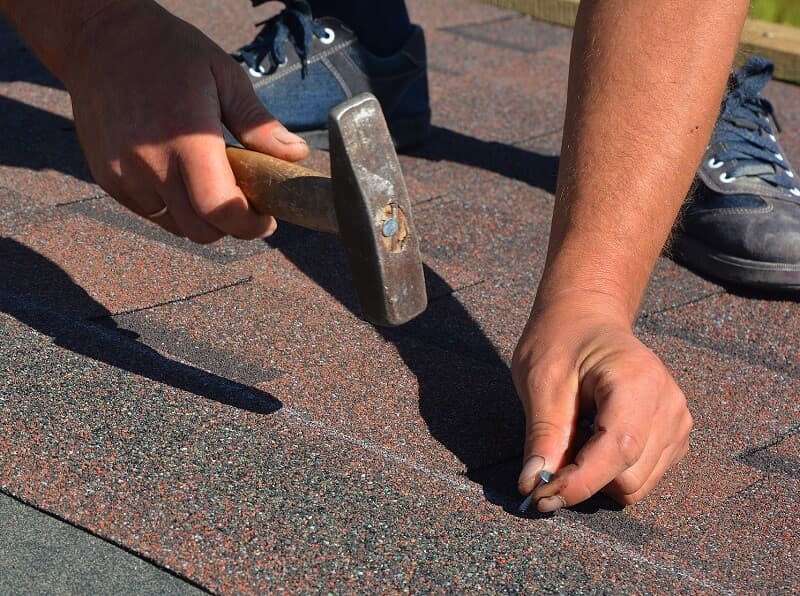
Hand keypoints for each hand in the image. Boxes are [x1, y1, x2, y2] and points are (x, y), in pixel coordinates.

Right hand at [60, 0, 307, 241]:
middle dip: (230, 225)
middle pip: (200, 230)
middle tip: (245, 203)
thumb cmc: (170, 53)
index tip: (267, 219)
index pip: (220, 210)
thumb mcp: (224, 77)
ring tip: (211, 184)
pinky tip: (180, 176)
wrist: (100, 40)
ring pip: (176, 226)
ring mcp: (124, 175)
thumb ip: (257, 123)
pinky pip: (150, 213)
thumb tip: (295, 154)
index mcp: (187, 140)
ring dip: (200, 217)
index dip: (249, 225)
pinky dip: (172, 207)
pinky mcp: (107, 178)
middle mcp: (151, 164)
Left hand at [511, 294, 691, 511]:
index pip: (619, 451)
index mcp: (638, 381)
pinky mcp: (674, 435)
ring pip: (637, 485)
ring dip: (597, 478)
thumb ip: (543, 434)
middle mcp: (669, 404)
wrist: (586, 318)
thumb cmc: (561, 340)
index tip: (541, 496)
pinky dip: (612, 472)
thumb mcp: (540, 379)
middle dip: (584, 480)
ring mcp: (677, 421)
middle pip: (629, 478)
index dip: (580, 482)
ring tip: (573, 439)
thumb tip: (535, 485)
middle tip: (547, 460)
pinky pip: (643, 476)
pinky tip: (592, 440)